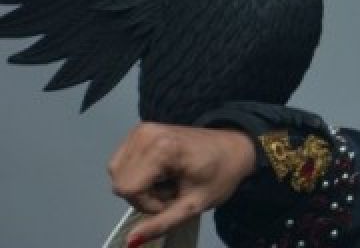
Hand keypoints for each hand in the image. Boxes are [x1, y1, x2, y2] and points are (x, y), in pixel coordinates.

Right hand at [108, 122, 256, 245]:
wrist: (234, 148)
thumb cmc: (220, 174)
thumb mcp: (194, 205)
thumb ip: (161, 224)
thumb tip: (130, 241)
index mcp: (162, 147)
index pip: (128, 188)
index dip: (147, 203)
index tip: (172, 199)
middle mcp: (146, 133)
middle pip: (121, 182)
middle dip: (143, 196)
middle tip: (172, 190)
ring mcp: (141, 130)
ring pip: (118, 174)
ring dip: (139, 186)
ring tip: (168, 181)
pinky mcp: (139, 131)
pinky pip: (121, 163)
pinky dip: (137, 174)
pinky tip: (160, 172)